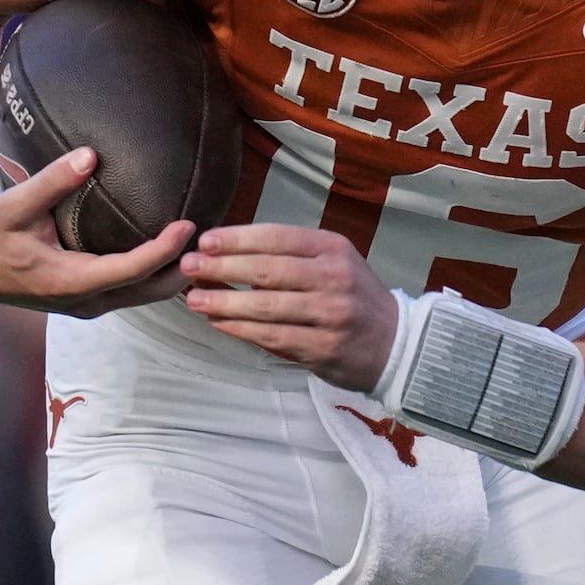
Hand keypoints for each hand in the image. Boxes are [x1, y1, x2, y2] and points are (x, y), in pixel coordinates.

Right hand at [0, 148, 193, 316]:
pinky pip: (133, 293)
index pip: (128, 270)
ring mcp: (87, 305)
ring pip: (144, 297)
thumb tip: (89, 155)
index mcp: (68, 280)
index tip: (188, 226)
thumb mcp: (13, 205)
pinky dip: (158, 277)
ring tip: (205, 248)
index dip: (162, 251)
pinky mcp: (88, 300)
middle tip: (214, 241)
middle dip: (182, 270)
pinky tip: (177, 256)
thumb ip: (52, 180)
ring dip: (174, 276)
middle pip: (148, 292)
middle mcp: (84, 301)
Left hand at [180, 224, 398, 387]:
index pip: (278, 237)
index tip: (206, 241)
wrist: (396, 343)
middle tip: (189, 267)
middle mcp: (333, 278)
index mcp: (333, 249)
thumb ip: (291, 256)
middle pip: (267, 270)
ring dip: (224, 301)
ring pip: (266, 305)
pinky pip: (272, 336)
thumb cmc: (354, 298)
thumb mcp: (334, 262)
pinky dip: (241, 328)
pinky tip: (219, 322)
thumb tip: (229, 252)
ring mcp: (330, 314)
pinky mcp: (323, 347)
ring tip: (194, 299)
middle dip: (222, 267)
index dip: (238, 238)